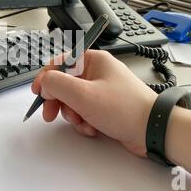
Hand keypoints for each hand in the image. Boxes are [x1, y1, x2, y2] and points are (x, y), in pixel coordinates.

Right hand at [32, 50, 157, 156]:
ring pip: (73, 100)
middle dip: (58, 101)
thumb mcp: (83, 94)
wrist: (153, 130)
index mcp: (93, 60)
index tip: (38, 93)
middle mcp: (97, 72)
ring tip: (82, 123)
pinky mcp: (105, 106)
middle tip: (50, 115)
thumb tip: (44, 82)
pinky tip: (92, 129)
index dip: (46, 77)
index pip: (60, 62)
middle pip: (65, 83)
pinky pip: (84, 111)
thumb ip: (56, 84)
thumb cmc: (123, 108)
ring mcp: (102, 90)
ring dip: (72, 114)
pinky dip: (84, 121)